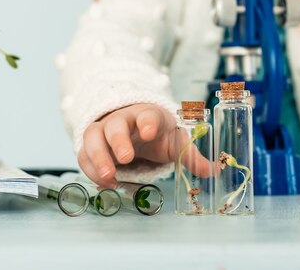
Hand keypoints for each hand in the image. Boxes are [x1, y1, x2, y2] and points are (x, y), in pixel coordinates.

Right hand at [77, 103, 210, 187]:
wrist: (134, 128)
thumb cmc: (157, 134)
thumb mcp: (175, 141)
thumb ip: (191, 155)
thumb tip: (215, 169)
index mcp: (147, 115)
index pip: (146, 115)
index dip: (147, 122)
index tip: (148, 132)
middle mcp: (122, 120)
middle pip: (115, 124)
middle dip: (118, 141)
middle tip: (125, 159)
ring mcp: (104, 131)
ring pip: (93, 137)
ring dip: (98, 157)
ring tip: (109, 178)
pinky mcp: (92, 145)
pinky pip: (84, 154)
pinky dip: (91, 169)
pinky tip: (105, 183)